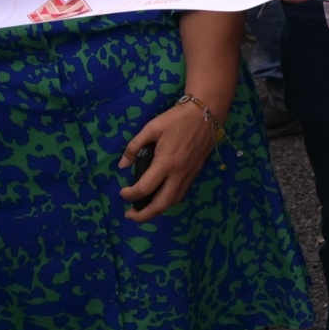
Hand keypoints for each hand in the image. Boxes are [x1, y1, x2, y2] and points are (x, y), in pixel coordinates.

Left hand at [117, 99, 219, 220]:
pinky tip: (161, 196)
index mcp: (165, 163)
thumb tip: (122, 165)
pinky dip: (169, 201)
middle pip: (161, 204)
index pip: (144, 188)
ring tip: (144, 210)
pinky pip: (181, 193)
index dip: (129, 194)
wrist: (206, 114)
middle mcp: (178, 174)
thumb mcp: (152, 127)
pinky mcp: (195, 173)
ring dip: (157, 210)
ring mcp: (189, 175)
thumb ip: (134, 146)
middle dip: (143, 215)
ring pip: (173, 202)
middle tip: (130, 215)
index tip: (122, 192)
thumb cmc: (177, 119)